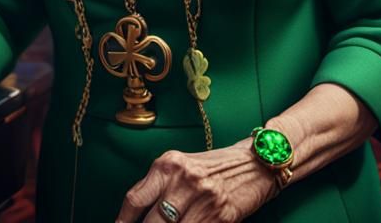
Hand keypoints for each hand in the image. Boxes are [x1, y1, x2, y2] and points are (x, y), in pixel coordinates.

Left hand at [116, 143, 275, 222]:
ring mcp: (202, 199)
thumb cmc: (216, 168)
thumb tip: (135, 216)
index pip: (135, 199)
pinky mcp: (220, 217)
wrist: (257, 164)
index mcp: (168, 164)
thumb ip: (159, 186)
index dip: (123, 222)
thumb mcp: (183, 167)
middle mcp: (183, 179)